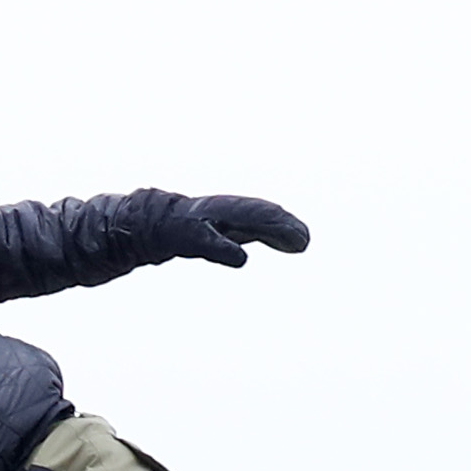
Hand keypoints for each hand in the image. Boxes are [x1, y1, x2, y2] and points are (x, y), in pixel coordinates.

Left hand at [163, 194, 308, 267]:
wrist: (165, 221)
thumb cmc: (180, 230)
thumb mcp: (197, 240)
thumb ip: (219, 248)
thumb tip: (243, 259)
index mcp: (229, 210)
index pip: (261, 216)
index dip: (281, 227)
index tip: (298, 238)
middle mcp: (238, 211)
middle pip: (268, 217)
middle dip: (288, 227)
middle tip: (305, 240)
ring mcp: (239, 217)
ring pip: (269, 223)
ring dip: (286, 232)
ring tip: (303, 244)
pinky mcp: (238, 226)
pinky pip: (263, 230)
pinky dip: (278, 237)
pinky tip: (291, 246)